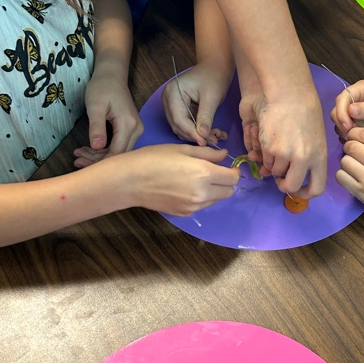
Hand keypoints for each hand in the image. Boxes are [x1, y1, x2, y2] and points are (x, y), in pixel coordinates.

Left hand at [74, 69, 142, 167]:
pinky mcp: (130, 130)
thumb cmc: (102, 87)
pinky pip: (118, 146)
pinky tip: (89, 150)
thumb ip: (97, 127)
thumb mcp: (95, 106)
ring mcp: (135, 131)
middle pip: (119, 155)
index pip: (117, 153)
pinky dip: (103, 150)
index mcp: (128, 125)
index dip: (99, 162)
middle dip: (97, 161)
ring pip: (119, 152)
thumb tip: (97, 147)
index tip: (80, 162)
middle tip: (76, 160)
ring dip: (99, 157)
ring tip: (79, 155)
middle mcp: (136, 130)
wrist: (111, 75)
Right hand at [122, 144, 239, 214]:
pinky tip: (184, 189)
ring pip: (216, 200)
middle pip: (229, 192)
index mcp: (205, 174)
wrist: (130, 181)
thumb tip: (225, 155)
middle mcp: (203, 193)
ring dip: (213, 191)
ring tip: (194, 180)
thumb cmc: (154, 158)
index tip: (226, 166)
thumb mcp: (182, 149)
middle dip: (225, 182)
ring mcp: (194, 206)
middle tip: (212, 172)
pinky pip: (202, 206)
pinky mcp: (185, 214)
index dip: (232, 171)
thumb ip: (208, 154)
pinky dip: (200, 198)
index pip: (233, 178)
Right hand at [161, 61, 232, 145]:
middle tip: (213, 141)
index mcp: (173, 93)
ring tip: (215, 137)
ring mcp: (172, 104)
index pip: (179, 119)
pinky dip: (197, 130)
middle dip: (195, 135)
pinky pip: (186, 124)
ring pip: (182, 127)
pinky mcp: (179, 108)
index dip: (191, 132)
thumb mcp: (212, 97)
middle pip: (178, 125)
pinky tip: (211, 132)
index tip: (204, 142)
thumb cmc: (214, 77)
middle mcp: (168, 99)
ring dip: (197, 134)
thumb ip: (206, 117)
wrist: (215, 67)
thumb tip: (202, 136)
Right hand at [240, 85, 326, 196]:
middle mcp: (304, 159)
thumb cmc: (306, 111)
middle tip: (281, 180)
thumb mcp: (317, 137)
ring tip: (278, 149)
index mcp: (320, 156)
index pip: (317, 188)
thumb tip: (299, 175)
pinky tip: (272, 141)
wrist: (290, 94)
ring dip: (275, 167)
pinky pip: (266, 161)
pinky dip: (267, 156)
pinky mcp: (270, 148)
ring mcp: (286, 155)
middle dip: (285, 186)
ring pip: (276, 173)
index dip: (307, 194)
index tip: (300, 192)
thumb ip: (311, 157)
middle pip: (292, 186)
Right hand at [331, 80, 363, 141]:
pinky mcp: (358, 126)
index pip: (341, 99)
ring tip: (356, 138)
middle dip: (341, 123)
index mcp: (361, 90)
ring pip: (339, 123)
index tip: (347, 126)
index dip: (341, 112)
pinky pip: (346, 133)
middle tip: (351, 134)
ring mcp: (356, 115)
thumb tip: (350, 110)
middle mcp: (355, 101)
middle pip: (337, 111)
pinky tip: (358, 141)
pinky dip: (348, 138)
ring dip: (344, 132)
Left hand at [336, 127, 363, 228]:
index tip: (354, 136)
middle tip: (356, 151)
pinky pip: (341, 177)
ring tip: (357, 165)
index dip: (355, 133)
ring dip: (348, 161)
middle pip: (351, 146)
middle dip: (351, 146)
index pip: (363, 134)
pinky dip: (344, 174)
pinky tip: (353, 175)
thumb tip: (357, 136)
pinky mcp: (361, 193)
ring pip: (344, 161)